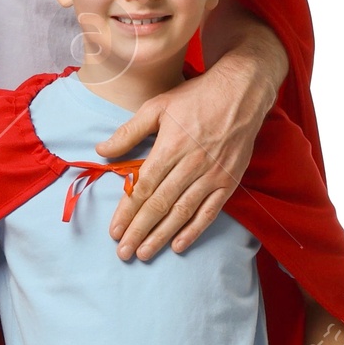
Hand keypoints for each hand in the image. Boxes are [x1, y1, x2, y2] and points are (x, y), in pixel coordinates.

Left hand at [96, 46, 274, 260]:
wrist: (242, 91)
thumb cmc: (196, 96)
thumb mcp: (157, 106)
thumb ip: (129, 132)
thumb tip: (101, 151)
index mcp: (171, 146)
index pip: (144, 187)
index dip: (127, 212)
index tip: (114, 231)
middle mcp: (192, 164)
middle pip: (160, 205)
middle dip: (139, 231)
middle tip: (123, 252)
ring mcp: (212, 174)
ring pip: (182, 212)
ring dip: (162, 236)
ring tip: (144, 253)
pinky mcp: (229, 180)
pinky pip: (209, 211)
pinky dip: (194, 230)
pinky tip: (178, 245)